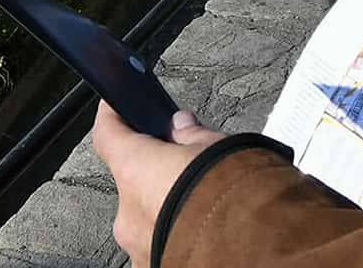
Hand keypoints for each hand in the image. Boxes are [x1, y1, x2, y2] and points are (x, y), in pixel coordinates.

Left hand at [94, 103, 225, 267]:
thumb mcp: (217, 148)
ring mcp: (139, 249)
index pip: (108, 135)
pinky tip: (203, 230)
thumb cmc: (234, 197)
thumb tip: (181, 127)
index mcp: (135, 173)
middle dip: (156, 174)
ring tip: (204, 204)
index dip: (113, 118)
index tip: (116, 109)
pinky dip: (176, 236)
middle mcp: (129, 215)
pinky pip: (160, 246)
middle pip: (134, 183)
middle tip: (186, 167)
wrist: (254, 253)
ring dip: (167, 208)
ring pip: (148, 219)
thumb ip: (192, 136)